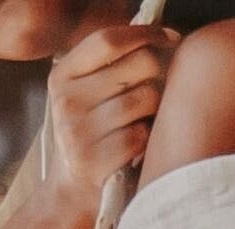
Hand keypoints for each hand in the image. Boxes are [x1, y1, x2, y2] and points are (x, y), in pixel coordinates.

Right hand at [39, 22, 176, 217]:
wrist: (73, 190)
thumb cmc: (94, 133)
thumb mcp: (87, 93)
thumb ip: (113, 64)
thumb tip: (163, 34)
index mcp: (63, 75)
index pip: (109, 40)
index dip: (146, 33)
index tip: (171, 37)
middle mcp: (66, 99)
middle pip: (140, 64)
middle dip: (157, 76)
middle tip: (150, 93)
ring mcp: (78, 130)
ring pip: (147, 99)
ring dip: (154, 112)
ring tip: (138, 123)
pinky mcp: (95, 159)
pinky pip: (143, 134)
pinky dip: (147, 141)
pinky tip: (134, 148)